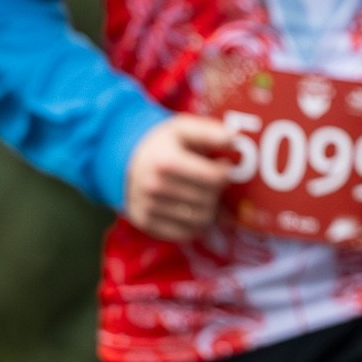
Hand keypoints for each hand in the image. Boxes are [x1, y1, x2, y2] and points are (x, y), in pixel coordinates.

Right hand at [123, 114, 237, 240]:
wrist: (126, 161)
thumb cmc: (163, 143)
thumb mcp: (183, 128)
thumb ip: (210, 132)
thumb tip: (235, 139)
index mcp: (165, 161)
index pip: (213, 178)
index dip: (227, 173)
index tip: (225, 166)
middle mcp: (154, 187)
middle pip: (208, 200)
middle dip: (218, 191)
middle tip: (215, 181)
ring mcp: (148, 208)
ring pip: (200, 220)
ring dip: (211, 209)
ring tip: (206, 194)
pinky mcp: (145, 223)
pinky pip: (185, 233)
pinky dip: (197, 224)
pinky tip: (195, 208)